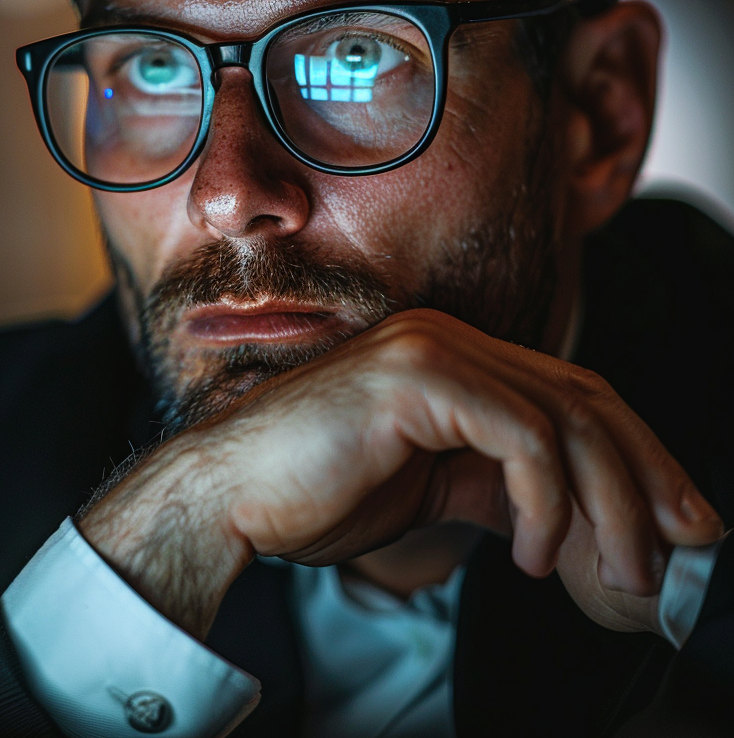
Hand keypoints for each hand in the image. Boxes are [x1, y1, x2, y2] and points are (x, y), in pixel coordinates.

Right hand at [79, 308, 723, 639]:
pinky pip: (520, 434)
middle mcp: (448, 336)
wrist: (230, 489)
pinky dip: (546, 500)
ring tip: (615, 572)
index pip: (571, 394)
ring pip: (566, 417)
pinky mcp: (414, 375)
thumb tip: (574, 522)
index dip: (637, 456)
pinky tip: (531, 552)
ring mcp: (431, 348)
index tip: (677, 522)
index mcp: (450, 355)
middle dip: (649, 477)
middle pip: (585, 397)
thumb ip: (501, 488)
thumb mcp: (433, 491)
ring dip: (608, 504)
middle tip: (679, 548)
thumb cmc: (314, 491)